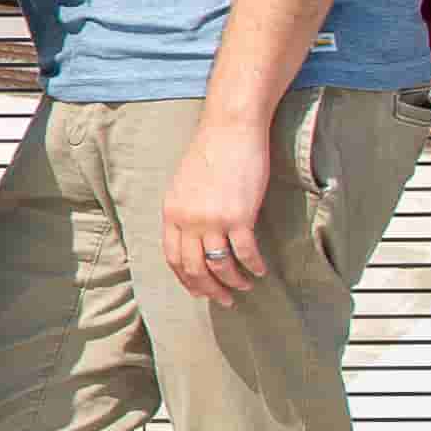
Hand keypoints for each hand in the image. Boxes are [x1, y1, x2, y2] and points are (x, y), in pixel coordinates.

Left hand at [159, 113, 276, 304]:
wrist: (230, 130)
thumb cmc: (211, 152)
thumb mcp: (184, 184)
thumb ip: (185, 210)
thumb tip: (194, 236)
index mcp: (171, 212)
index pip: (173, 258)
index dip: (186, 280)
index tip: (199, 291)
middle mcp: (187, 220)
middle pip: (194, 268)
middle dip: (209, 289)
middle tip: (223, 300)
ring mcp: (212, 220)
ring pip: (219, 265)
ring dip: (232, 282)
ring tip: (244, 286)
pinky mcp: (238, 217)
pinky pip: (245, 253)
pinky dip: (253, 266)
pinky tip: (260, 270)